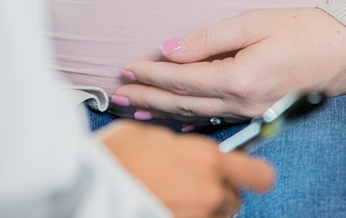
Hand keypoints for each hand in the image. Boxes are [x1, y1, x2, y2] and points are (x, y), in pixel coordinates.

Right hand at [99, 120, 273, 217]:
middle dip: (218, 194)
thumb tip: (184, 148)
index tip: (243, 172)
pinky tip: (163, 206)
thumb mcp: (147, 135)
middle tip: (190, 185)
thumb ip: (178, 143)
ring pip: (215, 217)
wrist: (86, 190)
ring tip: (171, 198)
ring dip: (202, 209)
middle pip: (234, 200)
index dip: (252, 174)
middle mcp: (210, 193)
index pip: (259, 174)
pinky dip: (184, 215)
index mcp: (207, 160)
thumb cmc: (113, 158)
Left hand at [113, 8, 345, 119]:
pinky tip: (175, 121)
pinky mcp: (261, 113)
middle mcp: (244, 104)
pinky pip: (217, 120)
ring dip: (164, 112)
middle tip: (118, 95)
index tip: (127, 68)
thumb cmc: (305, 29)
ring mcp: (253, 114)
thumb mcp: (254, 22)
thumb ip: (208, 38)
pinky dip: (191, 120)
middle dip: (149, 98)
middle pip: (184, 103)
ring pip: (198, 116)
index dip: (152, 75)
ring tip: (135, 109)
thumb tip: (169, 49)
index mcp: (240, 79)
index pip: (183, 80)